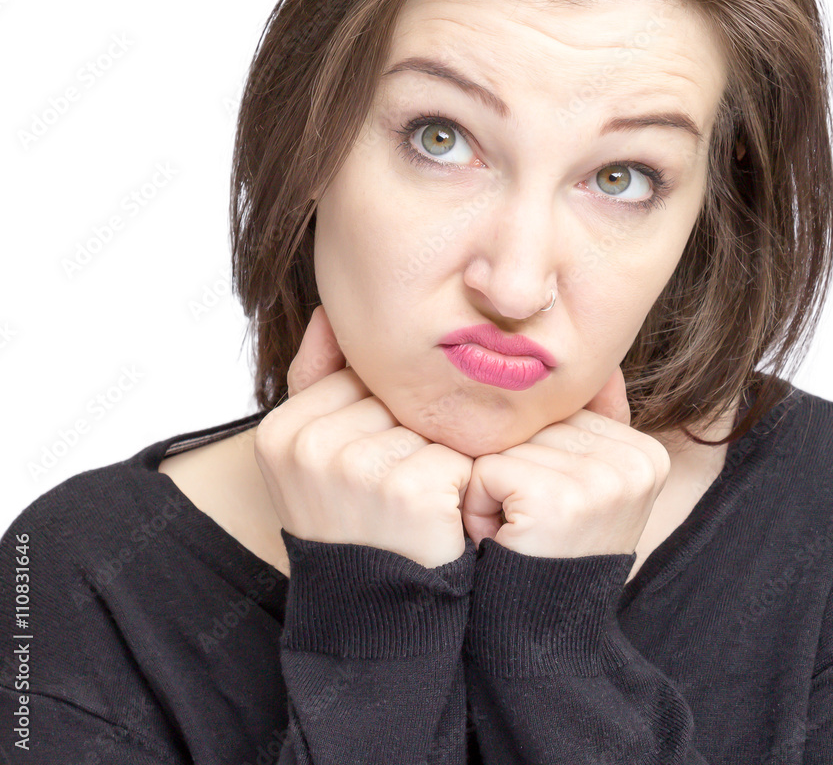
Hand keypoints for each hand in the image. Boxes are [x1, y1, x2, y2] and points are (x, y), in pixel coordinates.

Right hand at [253, 305, 474, 568]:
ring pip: (428, 422)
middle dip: (410, 434)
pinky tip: (436, 518)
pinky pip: (455, 454)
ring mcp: (357, 466)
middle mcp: (311, 444)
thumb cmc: (349, 523)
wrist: (370, 614)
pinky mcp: (408, 490)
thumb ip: (316, 378)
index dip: (382, 418)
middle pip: (395, 397)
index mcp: (281, 430)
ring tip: (414, 504)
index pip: (359, 378)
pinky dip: (459, 484)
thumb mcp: (315, 453)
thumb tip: (328, 310)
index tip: (376, 461)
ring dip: (438, 456)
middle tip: (396, 488)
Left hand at [459, 364, 670, 557]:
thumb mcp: (584, 487)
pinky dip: (477, 505)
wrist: (543, 639)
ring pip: (506, 443)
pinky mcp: (560, 499)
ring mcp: (601, 480)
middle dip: (511, 469)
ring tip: (514, 532)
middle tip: (526, 524)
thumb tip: (596, 365)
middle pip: (534, 424)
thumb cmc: (552, 557)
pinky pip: (487, 469)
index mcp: (644, 453)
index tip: (552, 511)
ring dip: (489, 487)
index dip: (536, 458)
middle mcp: (633, 462)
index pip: (561, 413)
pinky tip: (501, 539)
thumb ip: (587, 426)